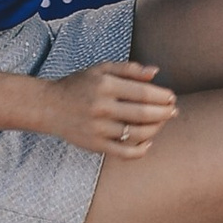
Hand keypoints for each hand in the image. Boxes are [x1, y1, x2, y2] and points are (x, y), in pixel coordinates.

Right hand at [44, 59, 176, 156]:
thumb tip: (156, 73)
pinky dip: (140, 150)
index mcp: (105, 85)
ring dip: (156, 129)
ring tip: (162, 122)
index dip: (162, 96)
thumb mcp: (101, 69)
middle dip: (164, 113)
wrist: (49, 106)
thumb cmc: (79, 84)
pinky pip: (124, 153)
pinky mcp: (95, 145)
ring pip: (137, 133)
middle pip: (143, 114)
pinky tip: (148, 143)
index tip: (171, 97)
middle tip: (173, 110)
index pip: (143, 93)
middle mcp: (102, 107)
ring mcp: (99, 129)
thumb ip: (129, 69)